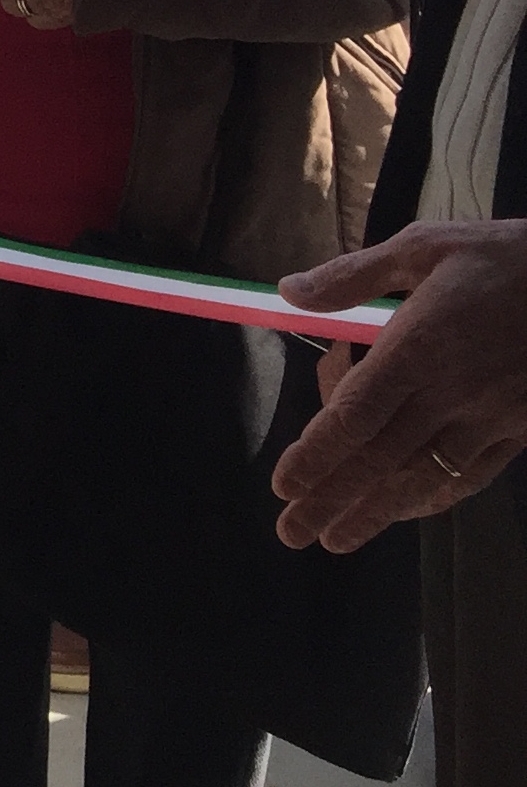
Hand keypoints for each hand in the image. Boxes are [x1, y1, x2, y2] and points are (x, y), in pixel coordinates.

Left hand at [273, 222, 526, 551]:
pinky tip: (407, 512)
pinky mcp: (521, 428)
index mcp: (419, 348)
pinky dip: (435, 498)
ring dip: (378, 511)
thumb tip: (288, 292)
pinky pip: (473, 474)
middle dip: (332, 498)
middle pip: (380, 457)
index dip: (317, 455)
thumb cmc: (504, 258)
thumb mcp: (424, 247)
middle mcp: (451, 392)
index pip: (355, 416)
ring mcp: (490, 416)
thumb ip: (353, 277)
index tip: (283, 484)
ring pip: (425, 475)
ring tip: (337, 539)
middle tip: (291, 533)